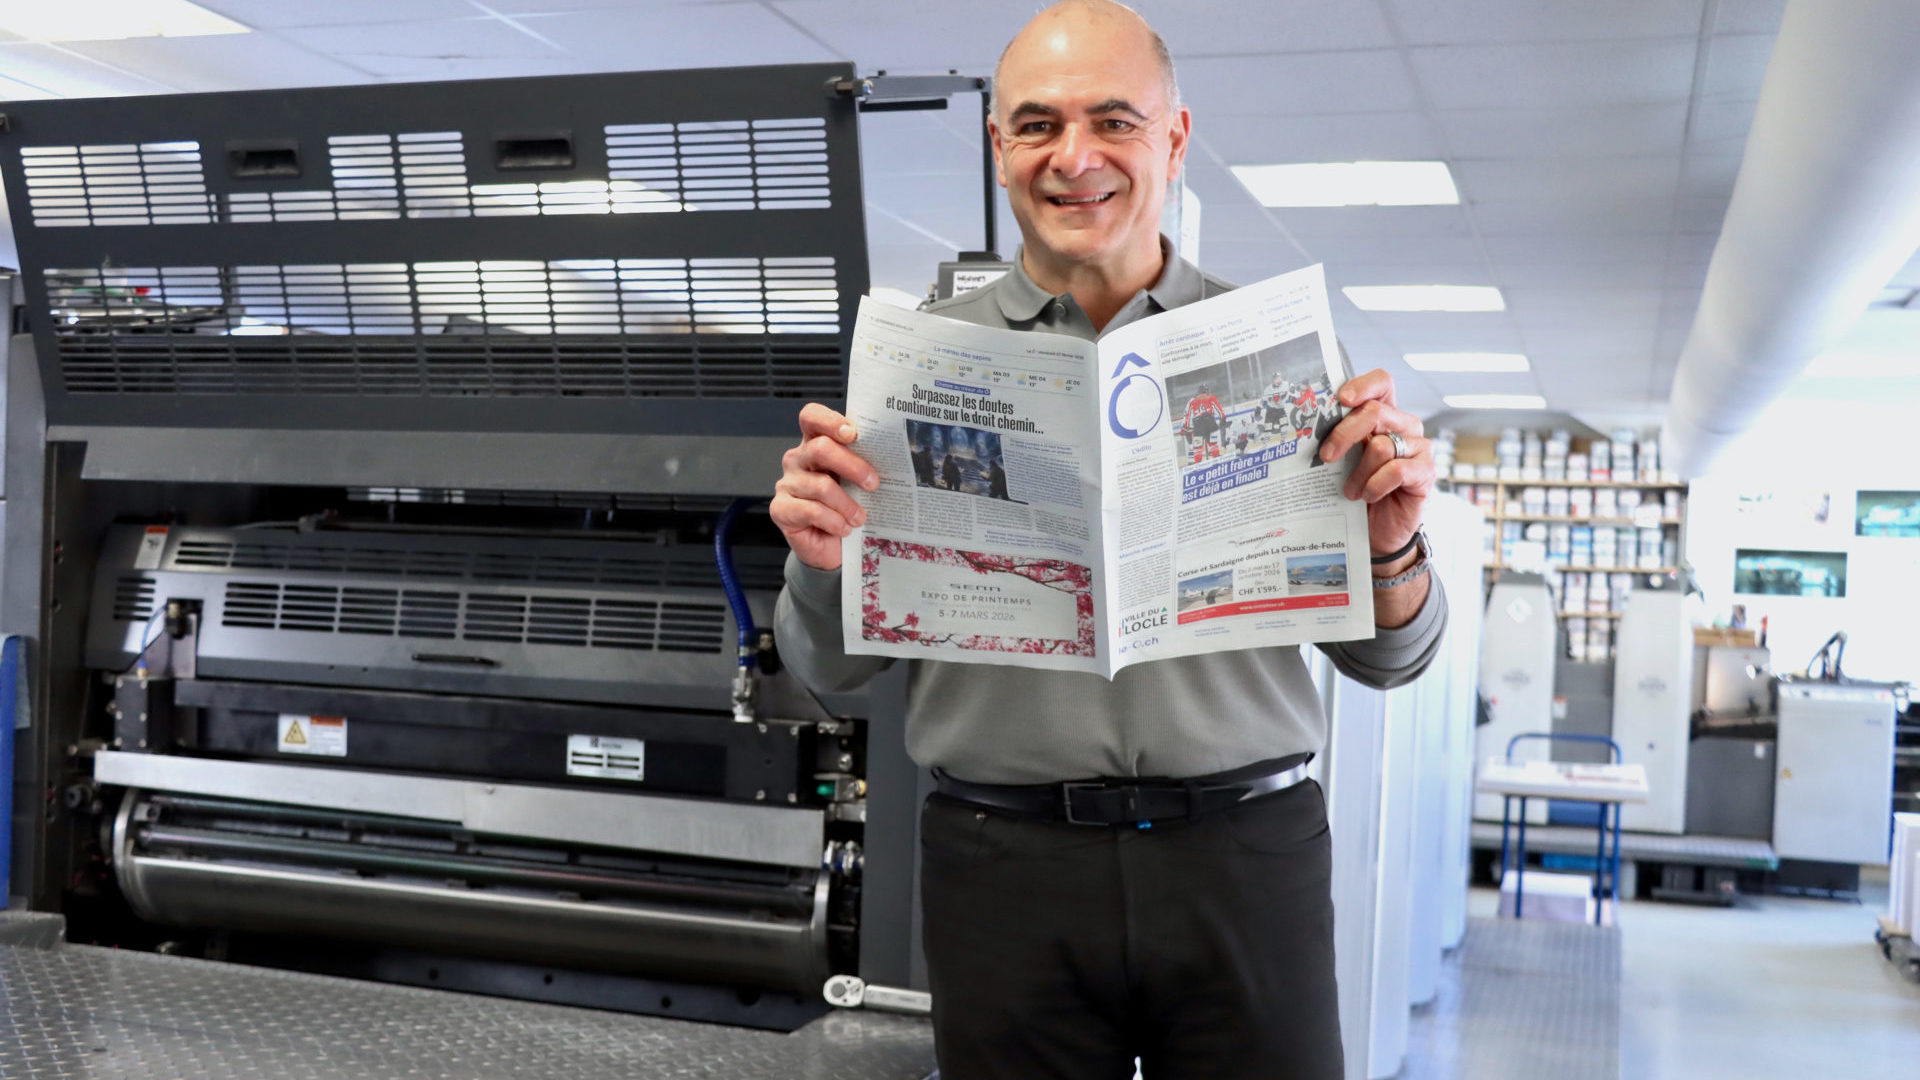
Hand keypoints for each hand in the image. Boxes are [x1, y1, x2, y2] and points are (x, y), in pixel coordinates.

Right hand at [772, 403, 878, 570]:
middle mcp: (798, 459)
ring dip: (847, 504)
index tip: (853, 434)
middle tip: (873, 483)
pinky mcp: (781, 509)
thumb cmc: (847, 508)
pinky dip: (834, 521)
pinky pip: (812, 511)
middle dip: (852, 466)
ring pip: (821, 485)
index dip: (830, 421)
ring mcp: (787, 484)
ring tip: (860, 517)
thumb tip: (888, 457)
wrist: (833, 547)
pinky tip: (844, 528)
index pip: (812, 417)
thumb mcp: (856, 483)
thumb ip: (862, 464)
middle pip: (820, 448)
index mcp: (815, 444)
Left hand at [1316, 370, 1434, 558]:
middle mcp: (1405, 426)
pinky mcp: (1425, 472)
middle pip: (1375, 412)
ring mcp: (1418, 448)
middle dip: (1344, 434)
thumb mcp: (1343, 461)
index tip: (1341, 399)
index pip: (1381, 383)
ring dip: (1358, 473)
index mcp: (1384, 415)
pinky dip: (1375, 485)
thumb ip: (1337, 440)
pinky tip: (1369, 496)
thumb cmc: (1357, 490)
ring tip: (1351, 491)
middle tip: (1326, 456)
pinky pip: (1395, 470)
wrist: (1376, 531)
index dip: (1363, 385)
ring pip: (1381, 446)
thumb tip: (1308, 428)